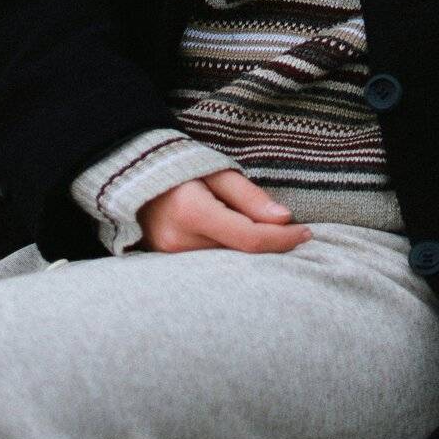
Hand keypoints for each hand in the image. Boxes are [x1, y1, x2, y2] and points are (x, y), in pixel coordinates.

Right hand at [137, 169, 312, 253]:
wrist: (133, 178)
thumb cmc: (180, 168)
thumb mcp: (217, 171)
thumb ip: (250, 197)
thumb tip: (284, 219)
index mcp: (192, 212)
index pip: (249, 238)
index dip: (282, 239)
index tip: (306, 233)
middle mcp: (179, 242)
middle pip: (240, 256)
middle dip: (270, 248)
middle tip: (293, 236)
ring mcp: (169, 260)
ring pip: (227, 265)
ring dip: (251, 255)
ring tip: (267, 238)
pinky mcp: (166, 268)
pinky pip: (209, 270)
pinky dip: (230, 260)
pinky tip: (242, 250)